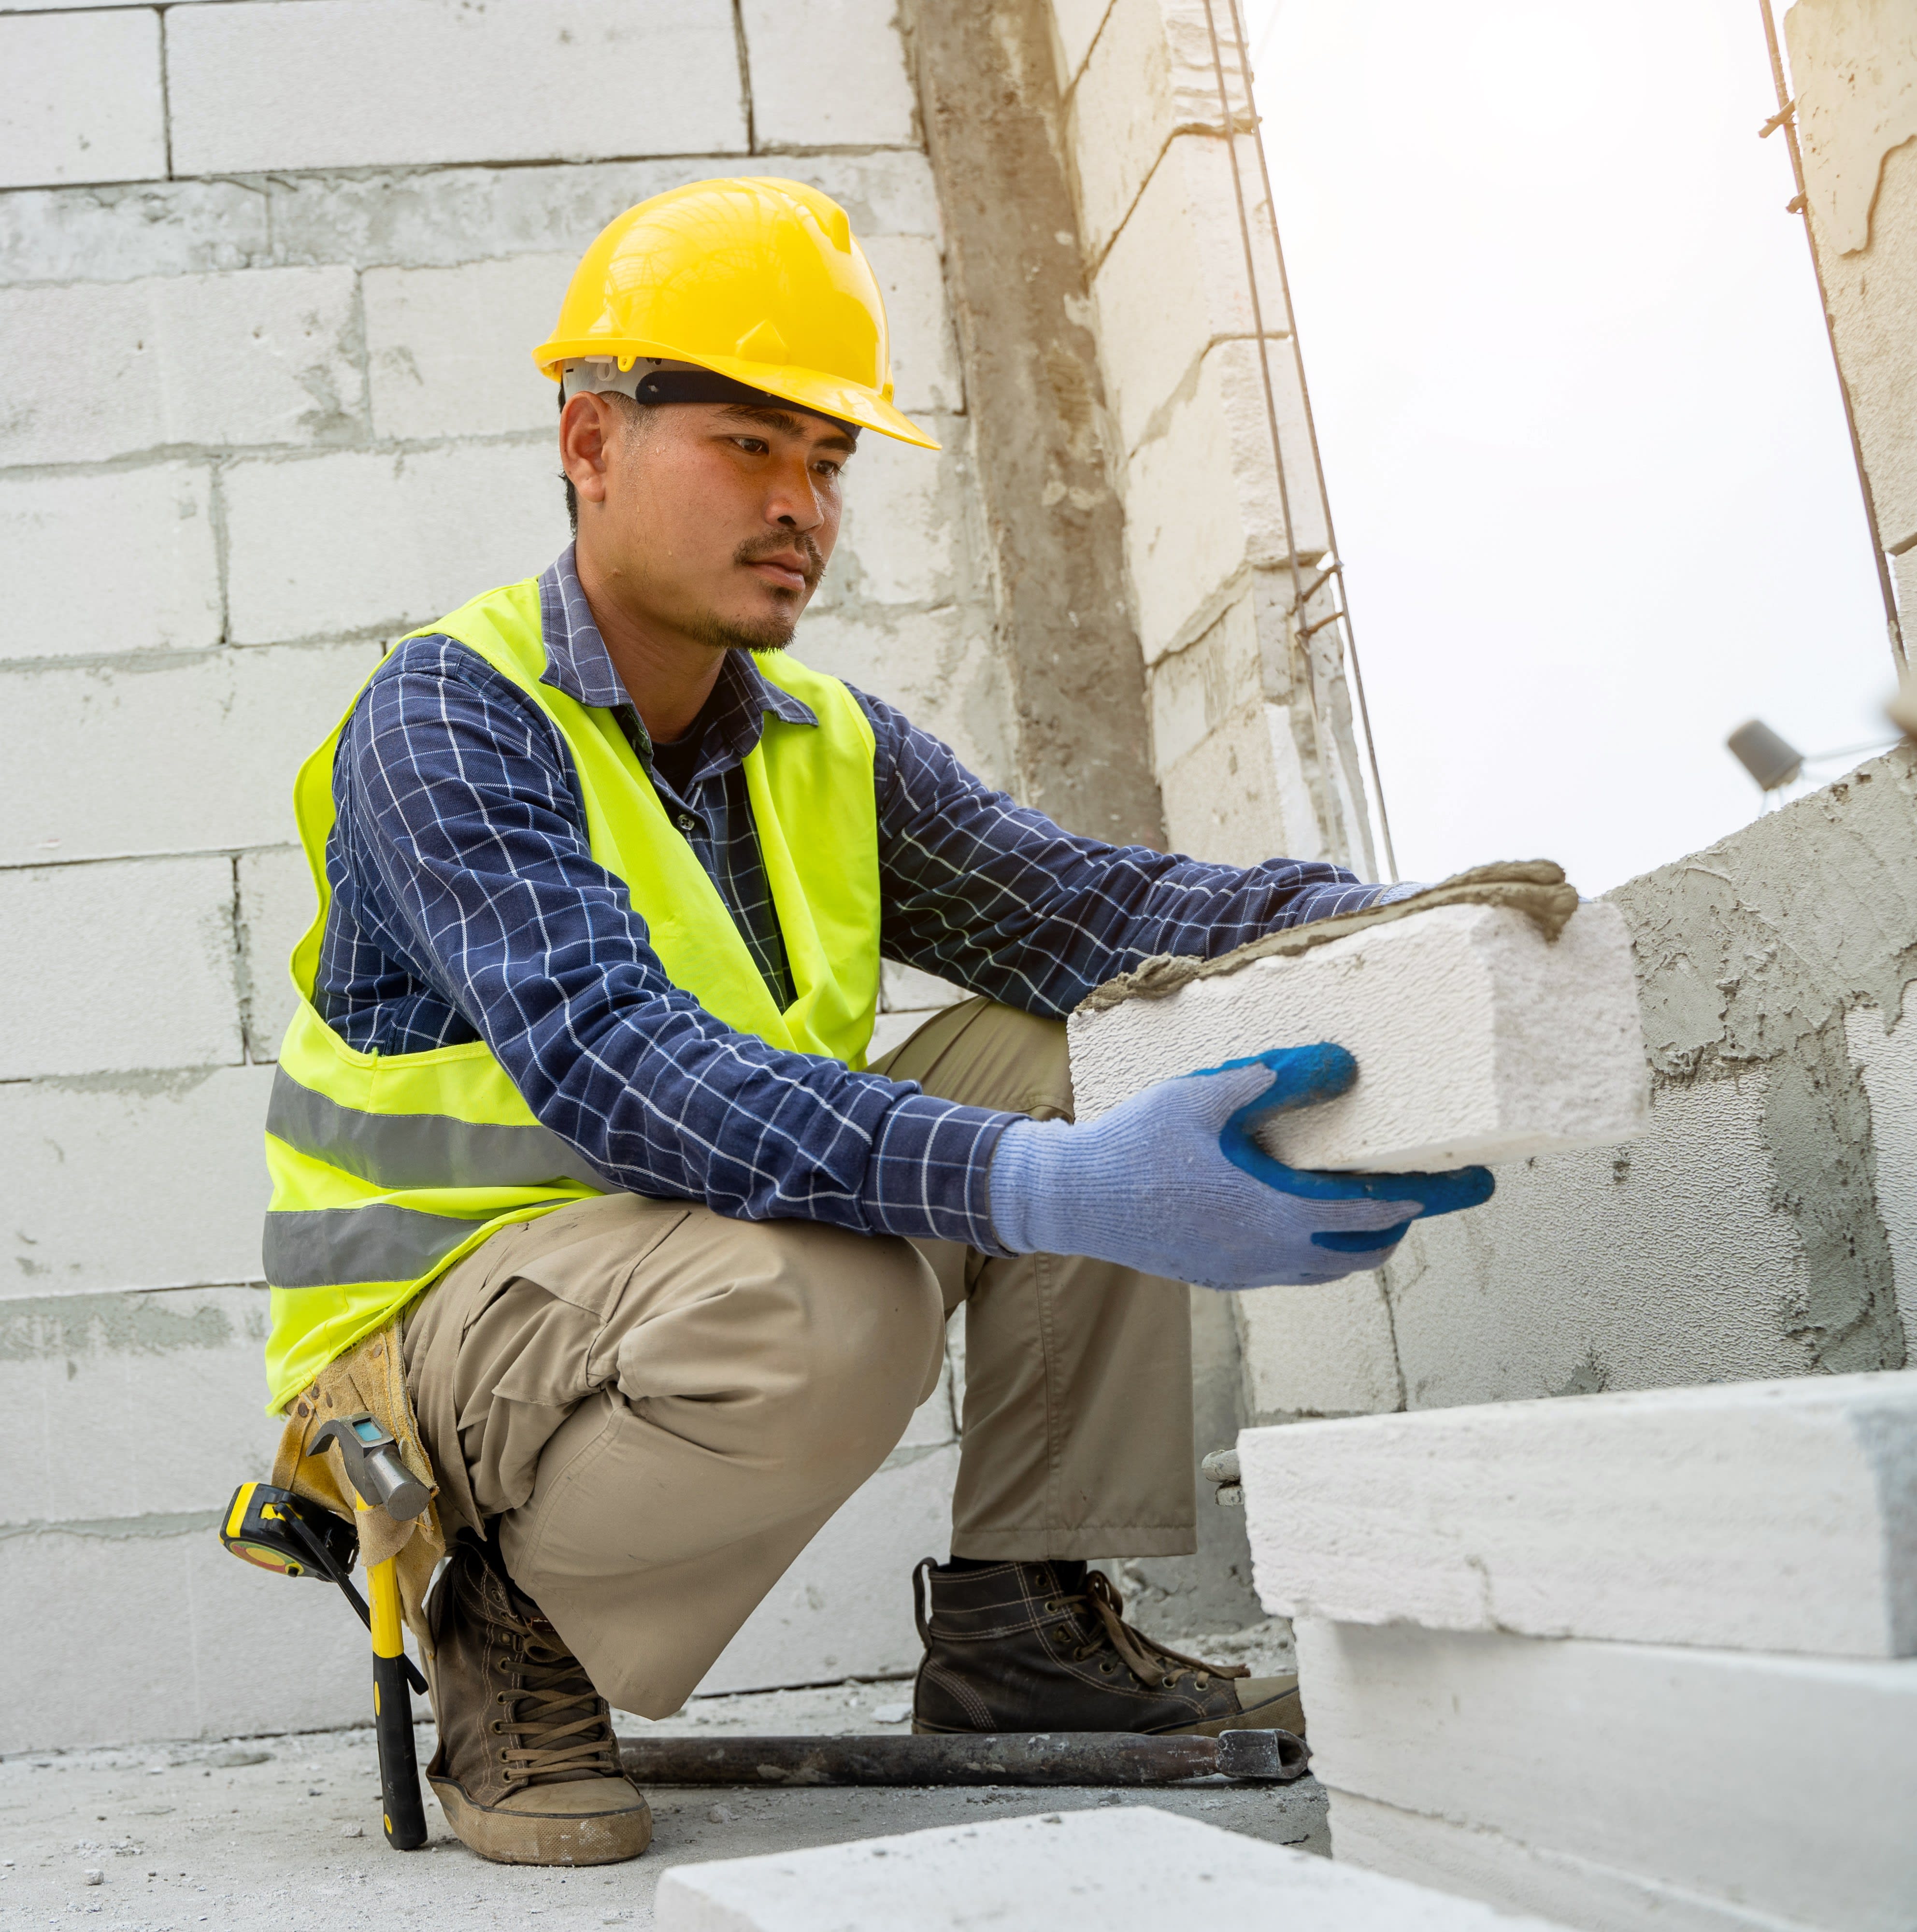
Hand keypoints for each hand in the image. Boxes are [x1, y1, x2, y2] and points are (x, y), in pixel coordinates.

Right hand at [987, 1043, 1492, 1289]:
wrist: (1073, 1201)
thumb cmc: (1135, 1143)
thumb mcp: (1206, 1095)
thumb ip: (1278, 1080)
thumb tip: (1345, 1064)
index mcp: (1273, 1211)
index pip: (1377, 1209)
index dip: (1432, 1195)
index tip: (1476, 1181)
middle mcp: (1269, 1254)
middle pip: (1365, 1250)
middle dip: (1405, 1221)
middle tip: (1430, 1187)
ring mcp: (1246, 1272)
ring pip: (1330, 1266)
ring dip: (1364, 1239)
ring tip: (1379, 1202)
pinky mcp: (1223, 1276)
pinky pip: (1295, 1269)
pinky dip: (1323, 1247)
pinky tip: (1310, 1213)